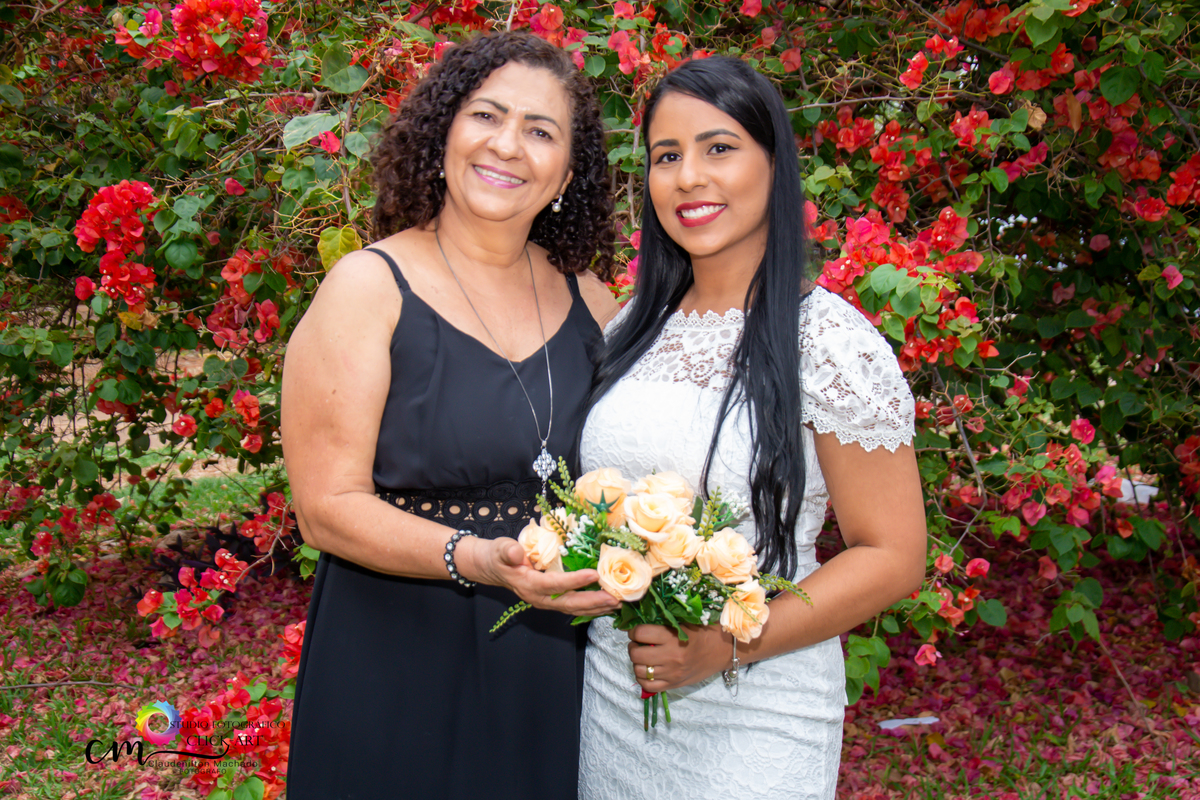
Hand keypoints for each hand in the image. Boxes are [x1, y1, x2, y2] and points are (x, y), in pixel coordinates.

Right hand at [467, 537, 621, 616]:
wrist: (492, 568)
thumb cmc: (498, 556)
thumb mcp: (500, 549)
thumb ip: (507, 552)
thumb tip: (515, 553)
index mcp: (529, 585)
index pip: (555, 584)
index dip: (575, 581)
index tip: (594, 575)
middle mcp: (539, 598)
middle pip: (569, 603)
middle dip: (593, 602)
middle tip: (615, 599)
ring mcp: (545, 602)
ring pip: (573, 608)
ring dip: (596, 608)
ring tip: (617, 604)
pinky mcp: (551, 600)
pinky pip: (572, 606)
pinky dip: (590, 607)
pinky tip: (605, 605)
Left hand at [627, 623, 732, 692]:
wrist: (724, 650)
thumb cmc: (705, 632)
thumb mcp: (684, 623)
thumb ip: (663, 625)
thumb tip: (640, 626)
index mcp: (673, 637)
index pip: (640, 633)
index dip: (633, 631)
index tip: (635, 630)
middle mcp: (671, 657)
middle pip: (636, 654)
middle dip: (633, 647)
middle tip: (637, 643)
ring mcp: (672, 673)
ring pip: (639, 671)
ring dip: (637, 662)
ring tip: (643, 656)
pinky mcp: (674, 684)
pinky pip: (648, 686)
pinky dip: (643, 678)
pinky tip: (647, 670)